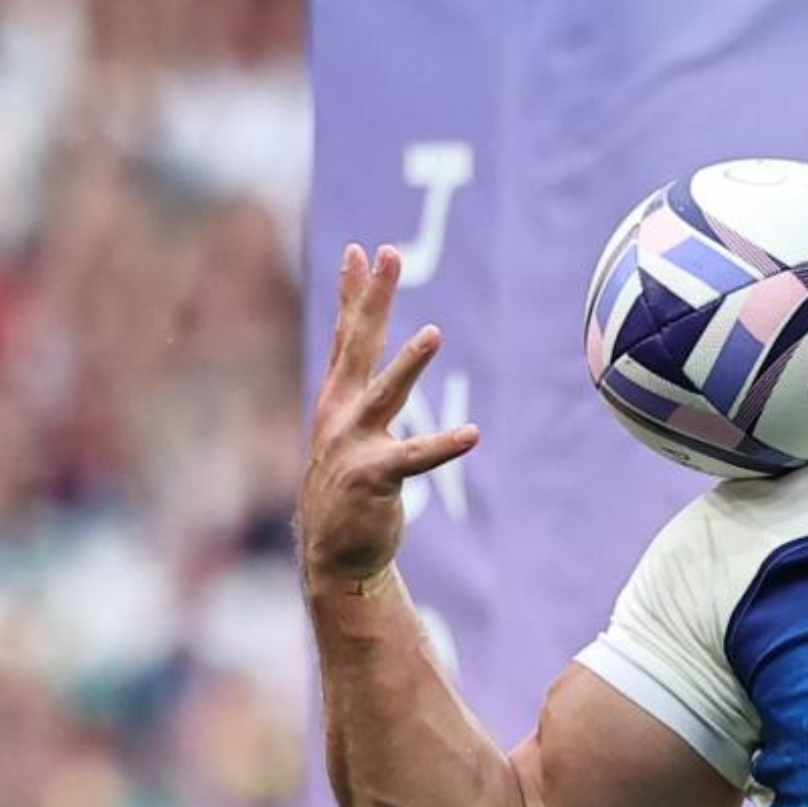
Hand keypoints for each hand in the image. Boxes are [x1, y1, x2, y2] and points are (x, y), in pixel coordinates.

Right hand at [298, 243, 478, 588]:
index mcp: (338, 401)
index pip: (347, 336)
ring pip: (385, 394)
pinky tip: (472, 433)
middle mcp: (340, 415)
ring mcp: (354, 445)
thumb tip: (364, 363)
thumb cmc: (350, 491)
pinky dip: (444, 445)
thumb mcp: (348, 434)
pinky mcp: (374, 478)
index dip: (353, 293)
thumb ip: (359, 396)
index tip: (360, 250)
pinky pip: (415, 458)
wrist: (335, 556)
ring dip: (408, 364)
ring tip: (434, 332)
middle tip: (386, 254)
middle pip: (359, 345)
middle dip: (373, 298)